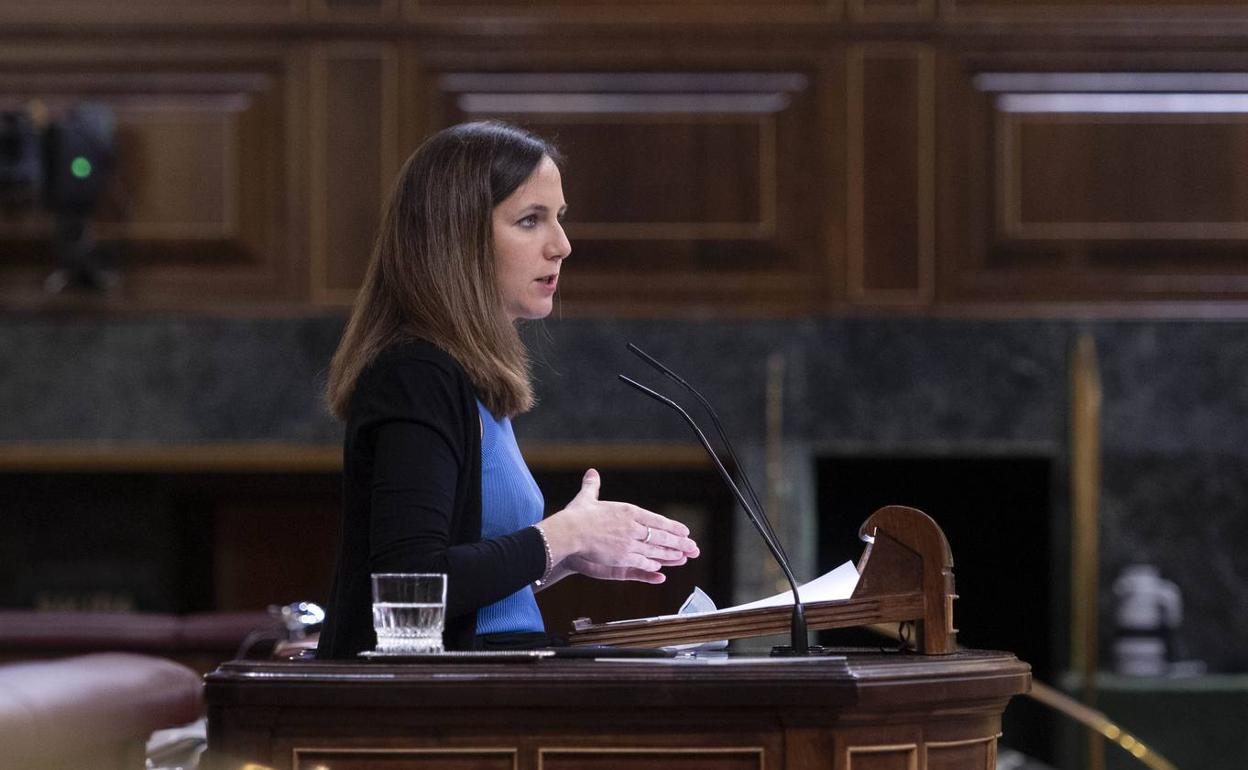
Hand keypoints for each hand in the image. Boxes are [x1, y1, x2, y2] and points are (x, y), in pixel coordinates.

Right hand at [538, 468, 699, 580]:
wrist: (570, 531)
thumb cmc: (576, 515)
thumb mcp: (587, 498)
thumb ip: (592, 486)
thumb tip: (592, 472)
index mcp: (628, 511)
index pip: (656, 519)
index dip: (671, 526)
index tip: (684, 531)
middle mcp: (632, 526)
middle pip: (661, 536)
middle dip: (679, 542)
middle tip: (693, 547)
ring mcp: (629, 543)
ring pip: (655, 550)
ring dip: (671, 554)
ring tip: (683, 557)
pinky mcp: (622, 556)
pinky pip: (642, 561)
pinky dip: (653, 564)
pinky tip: (660, 567)